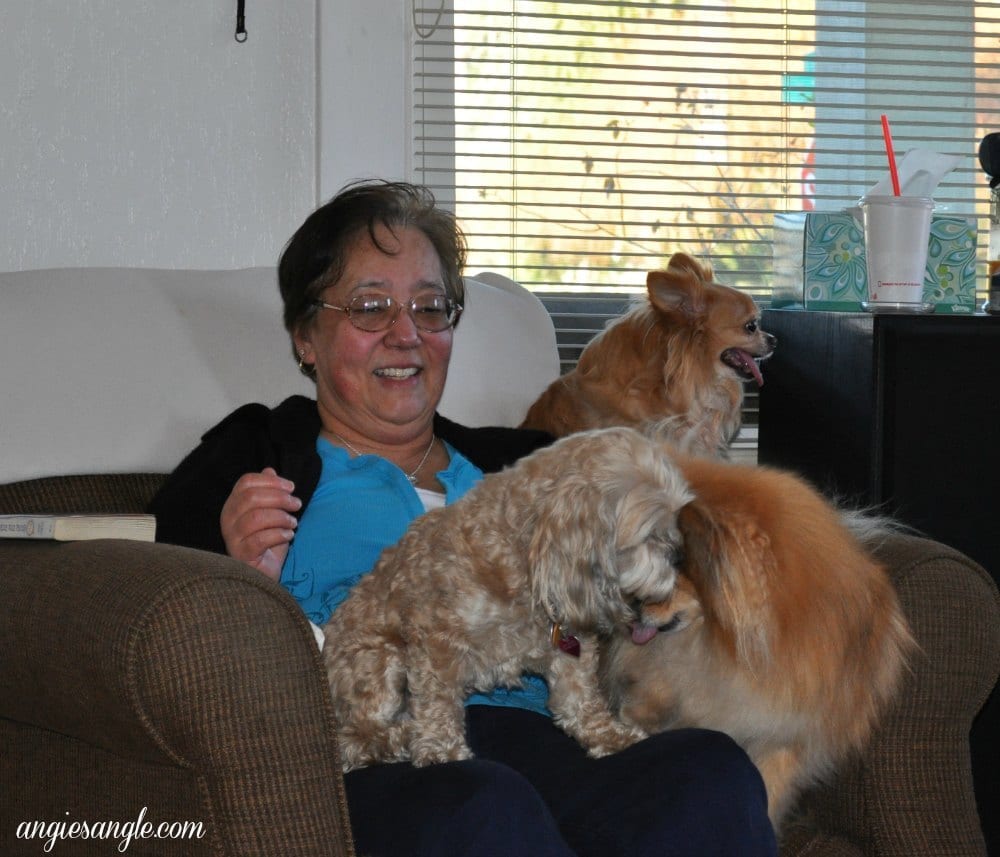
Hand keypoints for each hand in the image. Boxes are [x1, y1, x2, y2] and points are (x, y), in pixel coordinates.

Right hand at [221, 467, 301, 581]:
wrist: (264, 574)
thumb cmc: (268, 542)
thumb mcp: (272, 514)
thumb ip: (269, 493)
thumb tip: (269, 470)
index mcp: (234, 504)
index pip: (246, 482)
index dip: (271, 481)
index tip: (291, 488)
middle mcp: (227, 518)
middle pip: (251, 497)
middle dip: (280, 498)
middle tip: (297, 504)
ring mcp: (231, 537)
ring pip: (256, 517)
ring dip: (281, 517)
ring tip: (293, 523)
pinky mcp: (240, 555)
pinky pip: (260, 540)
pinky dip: (279, 535)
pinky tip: (289, 536)